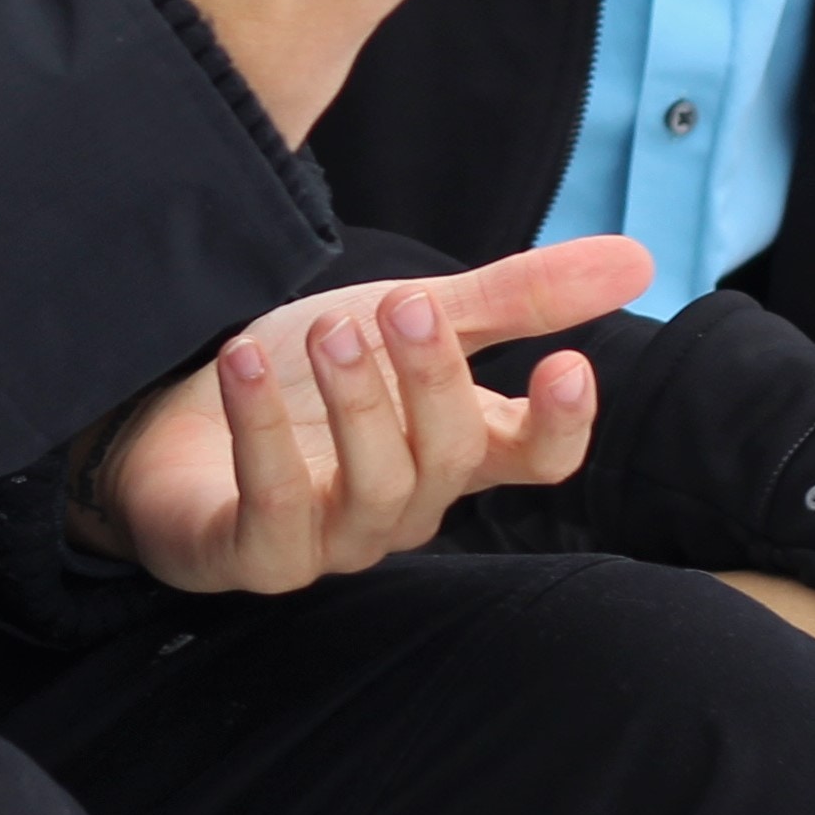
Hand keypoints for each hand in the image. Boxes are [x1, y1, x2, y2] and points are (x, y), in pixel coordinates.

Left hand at [90, 237, 653, 594]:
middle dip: (432, 382)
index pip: (536, 459)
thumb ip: (515, 298)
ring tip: (329, 330)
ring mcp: (331, 541)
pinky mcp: (253, 557)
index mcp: (455, 452)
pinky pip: (271, 508)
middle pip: (450, 460)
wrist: (174, 418)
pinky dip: (261, 433)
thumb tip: (640, 258)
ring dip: (355, 406)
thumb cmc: (308, 378)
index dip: (561, 426)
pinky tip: (243, 364)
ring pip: (373, 489)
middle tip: (403, 307)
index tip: (570, 364)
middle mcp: (405, 506)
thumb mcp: (408, 320)